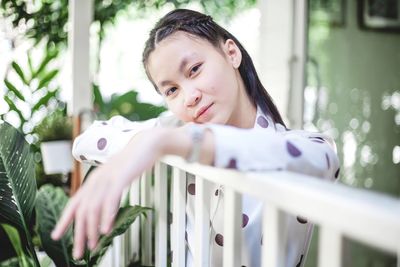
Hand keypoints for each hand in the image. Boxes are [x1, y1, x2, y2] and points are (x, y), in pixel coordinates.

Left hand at [51, 128, 165, 258]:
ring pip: (94, 207)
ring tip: (93, 245)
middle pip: (82, 210)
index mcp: (94, 180)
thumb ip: (108, 191)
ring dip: (92, 229)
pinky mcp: (120, 177)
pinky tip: (106, 229)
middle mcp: (96, 179)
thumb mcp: (116, 178)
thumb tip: (103, 211)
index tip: (56, 236)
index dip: (64, 221)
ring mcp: (107, 178)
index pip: (74, 203)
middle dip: (79, 234)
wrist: (147, 144)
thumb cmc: (133, 163)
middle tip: (79, 252)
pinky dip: (107, 216)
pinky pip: (110, 200)